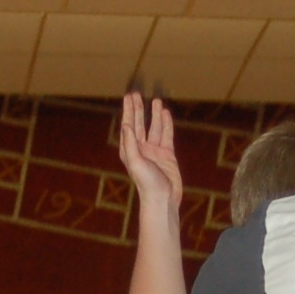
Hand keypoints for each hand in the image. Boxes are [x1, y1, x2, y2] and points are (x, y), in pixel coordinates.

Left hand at [117, 92, 182, 213]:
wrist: (163, 199)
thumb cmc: (146, 184)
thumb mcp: (135, 163)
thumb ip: (130, 144)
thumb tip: (127, 125)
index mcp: (130, 150)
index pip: (129, 126)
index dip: (129, 111)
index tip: (129, 97)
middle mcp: (141, 149)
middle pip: (140, 124)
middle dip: (138, 109)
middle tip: (137, 94)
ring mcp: (155, 151)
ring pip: (155, 128)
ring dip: (154, 114)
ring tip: (156, 100)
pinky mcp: (167, 155)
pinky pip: (167, 135)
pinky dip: (166, 124)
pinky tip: (166, 114)